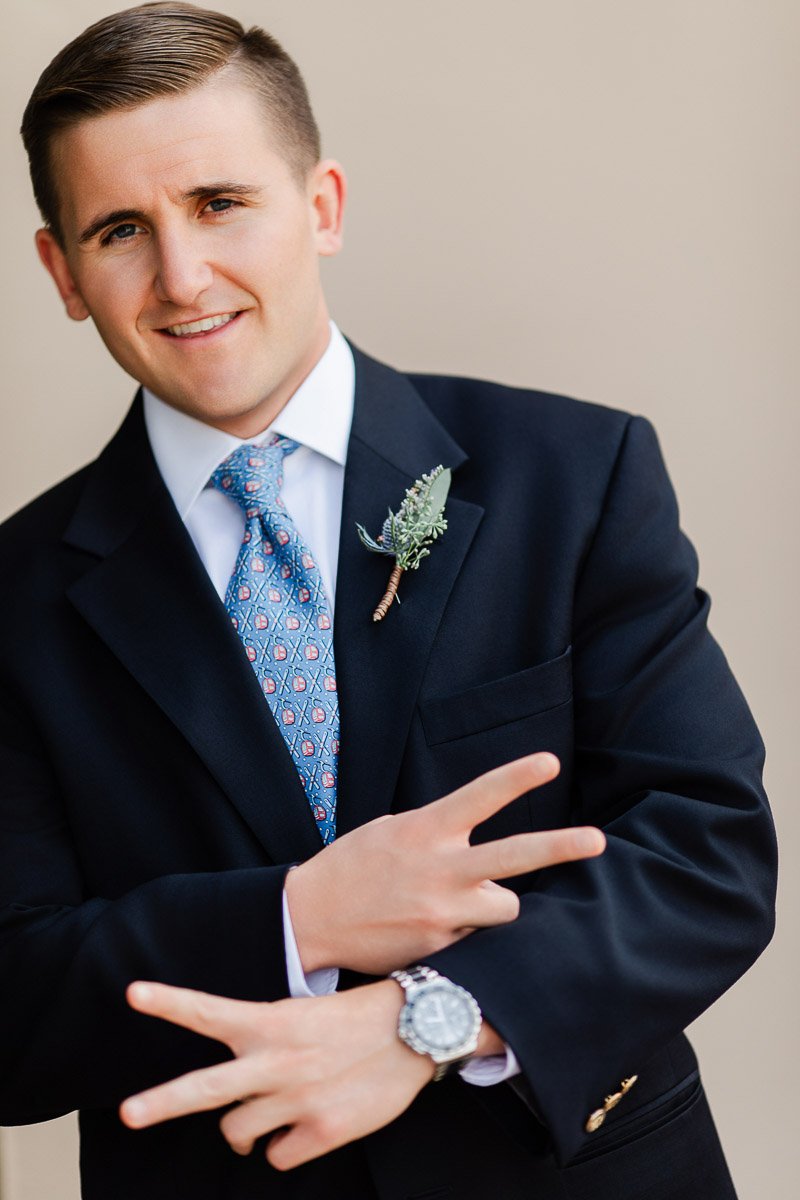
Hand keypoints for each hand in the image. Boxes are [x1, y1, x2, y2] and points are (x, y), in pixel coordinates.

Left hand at [121, 979, 435, 1168]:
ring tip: (265, 1114)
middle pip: (207, 1089)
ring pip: (239, 1133)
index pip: (210, 1011)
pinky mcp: (323, 1130)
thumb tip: (236, 1089)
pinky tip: (306, 1125)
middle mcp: (277, 1061)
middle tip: (128, 1114)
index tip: (133, 993)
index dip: (169, 1003)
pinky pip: (279, 1157)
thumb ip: (264, 1044)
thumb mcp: (304, 1014)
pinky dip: (285, 1147)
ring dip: (245, 1130)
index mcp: (271, 1023)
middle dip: (161, 1102)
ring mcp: (298, 1098)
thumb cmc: (355, 1020)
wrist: (415, 1031)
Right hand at [286, 752, 604, 974]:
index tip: (548, 763)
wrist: (310, 920)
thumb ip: (437, 831)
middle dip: (561, 847)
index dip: (516, 777)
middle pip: (514, 856)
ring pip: (505, 905)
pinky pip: (476, 935)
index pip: (479, 796)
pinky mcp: (441, 947)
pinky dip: (463, 929)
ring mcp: (443, 912)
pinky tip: (427, 926)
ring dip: (492, 902)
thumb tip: (473, 836)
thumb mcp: (392, 832)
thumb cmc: (353, 867)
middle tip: (598, 841)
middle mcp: (439, 869)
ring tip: (453, 900)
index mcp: (425, 830)